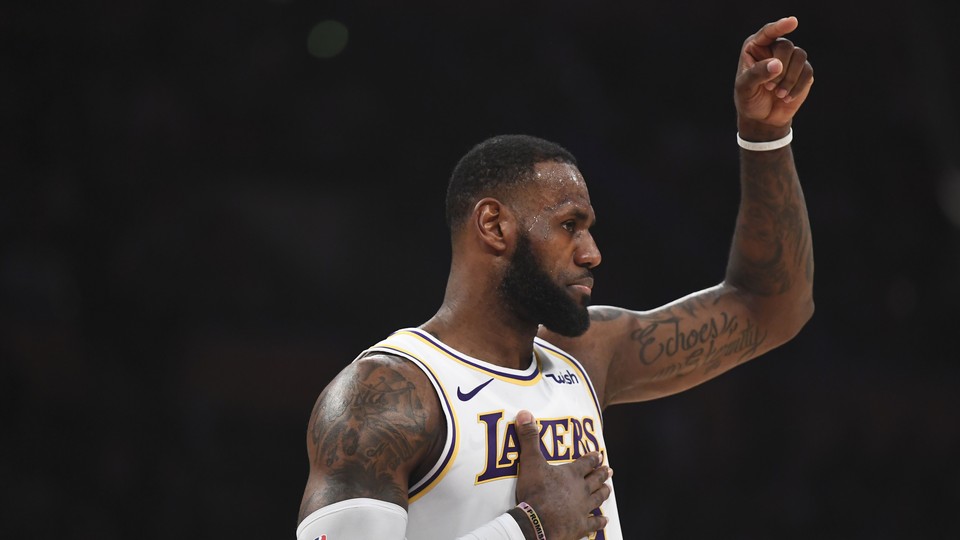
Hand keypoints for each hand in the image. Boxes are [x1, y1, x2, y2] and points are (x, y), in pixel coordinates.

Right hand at [513, 410, 611, 539]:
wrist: (538, 522)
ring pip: (598, 498)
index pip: (586, 463)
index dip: (593, 458)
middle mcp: (581, 490)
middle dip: (603, 473)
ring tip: (609, 488)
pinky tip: (604, 521)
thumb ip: (529, 438)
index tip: (599, 454)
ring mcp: (582, 509)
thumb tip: (524, 413)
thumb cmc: (535, 492)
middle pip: (596, 480)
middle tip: (609, 469)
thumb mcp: (530, 462)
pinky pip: (594, 523)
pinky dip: (599, 522)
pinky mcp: (580, 526)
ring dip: (604, 493)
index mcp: (571, 474)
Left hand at [735, 16, 813, 131]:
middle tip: (770, 88)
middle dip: (780, 69)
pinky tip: (786, 98)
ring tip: (779, 94)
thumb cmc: (749, 99)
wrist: (762, 118)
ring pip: (800, 55)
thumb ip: (757, 74)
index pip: (768, 32)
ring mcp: (790, 59)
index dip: (780, 26)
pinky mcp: (803, 71)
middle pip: (786, 46)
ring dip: (790, 78)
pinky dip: (798, 86)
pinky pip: (807, 71)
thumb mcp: (745, 88)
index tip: (793, 22)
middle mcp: (774, 49)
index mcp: (756, 47)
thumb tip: (777, 64)